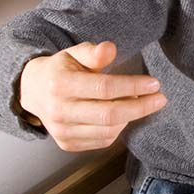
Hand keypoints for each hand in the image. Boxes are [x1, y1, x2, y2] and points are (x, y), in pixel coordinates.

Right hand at [18, 41, 166, 151]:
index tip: (154, 83)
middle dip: (140, 107)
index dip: (132, 87)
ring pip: (108, 130)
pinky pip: (102, 141)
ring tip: (139, 103)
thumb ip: (93, 52)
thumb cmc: (61, 69)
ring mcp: (62, 131)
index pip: (104, 88)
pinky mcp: (67, 144)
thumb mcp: (73, 53)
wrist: (33, 92)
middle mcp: (58, 111)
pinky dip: (118, 128)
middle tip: (160, 99)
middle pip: (109, 114)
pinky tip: (122, 115)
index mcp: (59, 84)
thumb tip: (110, 48)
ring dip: (130, 117)